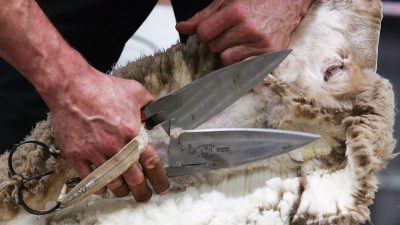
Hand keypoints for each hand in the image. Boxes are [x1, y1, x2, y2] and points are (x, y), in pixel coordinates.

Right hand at [50, 68, 168, 201]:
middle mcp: (115, 147)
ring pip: (112, 182)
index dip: (159, 178)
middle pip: (134, 179)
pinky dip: (99, 187)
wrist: (71, 87)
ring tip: (125, 190)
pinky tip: (104, 188)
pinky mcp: (77, 155)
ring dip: (121, 190)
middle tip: (144, 196)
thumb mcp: (135, 92)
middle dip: (141, 192)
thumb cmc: (102, 88)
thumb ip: (150, 105)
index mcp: (132, 133)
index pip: (151, 163)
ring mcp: (95, 152)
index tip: (162, 187)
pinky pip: (90, 179)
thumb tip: (158, 115)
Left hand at [176, 0, 311, 64]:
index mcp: (236, 11)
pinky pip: (244, 68)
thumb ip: (203, 16)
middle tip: (230, 32)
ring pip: (227, 60)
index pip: (203, 34)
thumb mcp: (227, 0)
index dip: (204, 32)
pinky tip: (246, 51)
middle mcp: (249, 28)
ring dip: (229, 52)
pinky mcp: (271, 54)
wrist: (288, 0)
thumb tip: (181, 28)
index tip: (213, 29)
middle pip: (214, 48)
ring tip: (240, 40)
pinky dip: (242, 62)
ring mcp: (261, 43)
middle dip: (217, 41)